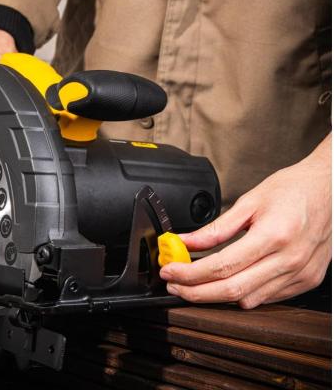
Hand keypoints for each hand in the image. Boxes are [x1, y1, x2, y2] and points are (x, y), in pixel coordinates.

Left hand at [160, 134, 330, 308]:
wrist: (328, 189)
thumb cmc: (292, 190)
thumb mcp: (249, 202)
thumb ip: (216, 228)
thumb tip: (187, 242)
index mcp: (273, 235)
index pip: (222, 266)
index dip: (190, 273)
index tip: (171, 271)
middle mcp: (289, 259)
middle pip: (232, 289)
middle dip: (196, 292)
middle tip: (175, 285)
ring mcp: (300, 273)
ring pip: (248, 299)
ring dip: (215, 295)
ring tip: (195, 283)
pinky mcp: (306, 280)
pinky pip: (267, 297)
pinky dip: (241, 294)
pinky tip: (227, 282)